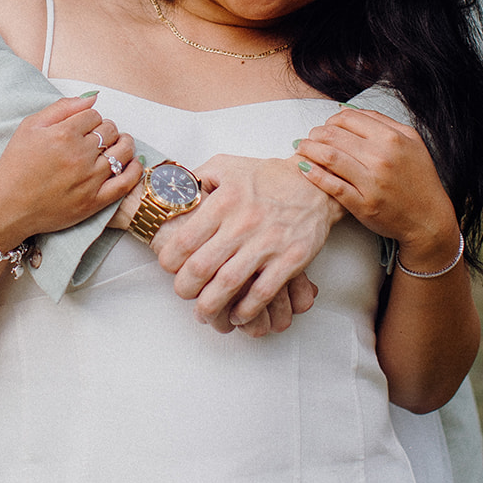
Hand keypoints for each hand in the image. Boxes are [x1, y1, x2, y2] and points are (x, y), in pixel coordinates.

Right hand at [0, 95, 140, 250]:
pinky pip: (126, 182)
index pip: (94, 115)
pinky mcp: (95, 201)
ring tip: (117, 144)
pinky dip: (134, 170)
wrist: (8, 205)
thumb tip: (92, 98)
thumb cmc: (16, 165)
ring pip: (122, 152)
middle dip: (105, 129)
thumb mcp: (30, 126)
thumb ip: (62, 107)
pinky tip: (133, 163)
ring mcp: (90, 179)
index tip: (84, 125)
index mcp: (65, 134)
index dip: (90, 118)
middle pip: (110, 131)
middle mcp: (80, 155)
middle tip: (97, 136)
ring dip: (123, 144)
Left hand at [149, 153, 340, 330]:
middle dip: (186, 287)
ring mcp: (268, 243)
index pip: (185, 239)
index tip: (168, 267)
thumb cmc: (266, 177)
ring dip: (211, 305)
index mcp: (224, 201)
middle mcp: (243, 223)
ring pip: (229, 284)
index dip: (170, 260)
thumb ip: (196, 178)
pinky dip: (247, 310)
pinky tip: (238, 315)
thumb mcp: (226, 166)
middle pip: (202, 267)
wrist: (313, 183)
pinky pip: (263, 293)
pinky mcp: (291, 259)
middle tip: (183, 293)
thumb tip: (170, 194)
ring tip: (204, 313)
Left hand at [294, 105, 457, 258]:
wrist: (429, 219)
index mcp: (392, 138)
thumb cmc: (419, 180)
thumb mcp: (411, 141)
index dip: (331, 120)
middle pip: (334, 135)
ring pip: (329, 157)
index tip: (326, 126)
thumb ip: (383, 122)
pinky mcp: (363, 204)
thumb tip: (348, 110)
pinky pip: (331, 185)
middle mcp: (381, 158)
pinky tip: (304, 167)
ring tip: (301, 148)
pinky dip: (313, 174)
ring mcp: (371, 182)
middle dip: (315, 133)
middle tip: (309, 137)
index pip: (348, 118)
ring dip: (308, 149)